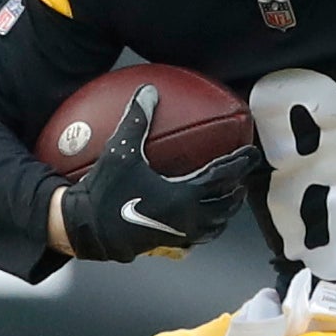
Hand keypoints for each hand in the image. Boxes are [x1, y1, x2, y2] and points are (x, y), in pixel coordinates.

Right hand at [59, 85, 261, 260]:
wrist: (84, 229)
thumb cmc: (103, 191)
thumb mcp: (120, 152)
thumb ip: (137, 120)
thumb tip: (148, 91)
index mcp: (184, 196)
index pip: (222, 176)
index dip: (239, 162)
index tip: (251, 152)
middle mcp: (188, 218)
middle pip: (225, 204)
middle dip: (237, 188)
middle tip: (244, 175)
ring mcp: (179, 235)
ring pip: (214, 225)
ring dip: (225, 210)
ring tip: (229, 198)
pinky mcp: (166, 244)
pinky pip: (197, 237)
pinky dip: (207, 227)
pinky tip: (201, 221)